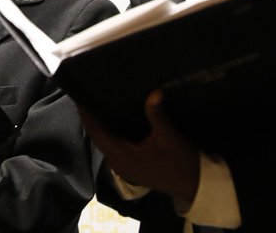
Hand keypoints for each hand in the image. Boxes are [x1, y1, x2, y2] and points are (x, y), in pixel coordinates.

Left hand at [79, 90, 199, 202]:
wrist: (196, 186)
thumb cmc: (183, 163)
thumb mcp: (171, 138)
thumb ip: (157, 115)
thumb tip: (153, 92)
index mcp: (121, 155)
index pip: (95, 131)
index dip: (86, 112)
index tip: (79, 92)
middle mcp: (117, 162)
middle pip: (97, 134)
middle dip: (92, 113)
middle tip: (90, 89)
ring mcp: (122, 165)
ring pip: (104, 139)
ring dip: (101, 121)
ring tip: (99, 96)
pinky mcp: (129, 164)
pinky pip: (113, 143)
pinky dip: (110, 129)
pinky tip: (115, 114)